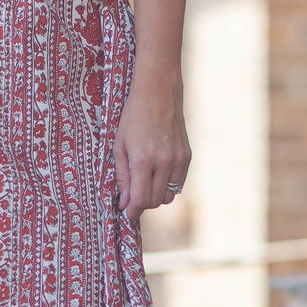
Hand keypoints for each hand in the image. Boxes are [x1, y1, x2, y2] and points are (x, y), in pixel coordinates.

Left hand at [113, 77, 188, 228]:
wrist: (158, 92)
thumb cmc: (133, 117)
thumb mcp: (119, 145)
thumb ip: (122, 176)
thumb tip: (124, 202)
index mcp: (143, 159)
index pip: (140, 199)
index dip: (132, 211)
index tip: (126, 214)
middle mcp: (163, 162)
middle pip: (155, 201)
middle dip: (142, 204)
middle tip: (132, 197)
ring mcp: (178, 159)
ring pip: (169, 196)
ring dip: (156, 196)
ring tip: (145, 185)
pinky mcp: (187, 156)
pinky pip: (179, 184)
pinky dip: (168, 186)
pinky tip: (157, 175)